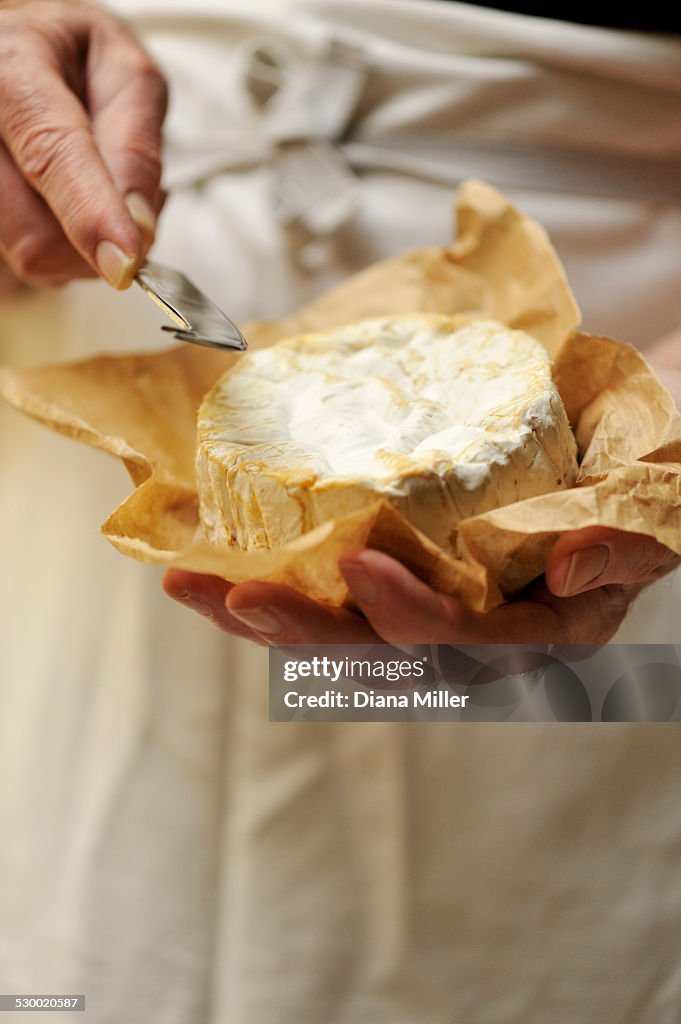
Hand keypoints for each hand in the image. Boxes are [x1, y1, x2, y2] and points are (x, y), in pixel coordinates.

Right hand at [0, 0, 166, 289]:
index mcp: (12, 71)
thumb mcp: (127, 76)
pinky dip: (64, 251)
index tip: (125, 262)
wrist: (30, 53)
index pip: (51, 154)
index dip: (92, 215)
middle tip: (128, 207)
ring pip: (31, 254)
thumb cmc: (79, 61)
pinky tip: (68, 207)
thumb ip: (137, 147)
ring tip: (96, 194)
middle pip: (35, 233)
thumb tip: (140, 226)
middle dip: (98, 241)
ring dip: (83, 247)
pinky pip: (27, 261)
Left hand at [162, 526, 678, 645]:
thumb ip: (627, 542)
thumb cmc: (637, 482)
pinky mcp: (398, 575)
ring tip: (194, 584)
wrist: (616, 456)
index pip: (472, 642)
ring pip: (340, 628)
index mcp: (541, 629)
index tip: (359, 569)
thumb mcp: (654, 509)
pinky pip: (327, 591)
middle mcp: (477, 633)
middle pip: (383, 651)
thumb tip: (570, 568)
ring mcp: (432, 605)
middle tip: (240, 596)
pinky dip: (271, 575)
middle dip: (308, 630)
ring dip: (266, 610)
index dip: (414, 617)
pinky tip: (210, 559)